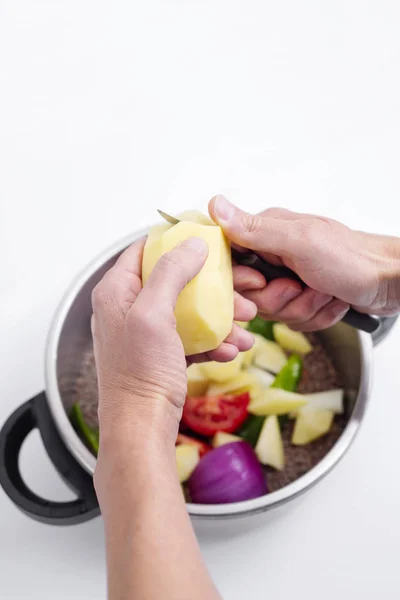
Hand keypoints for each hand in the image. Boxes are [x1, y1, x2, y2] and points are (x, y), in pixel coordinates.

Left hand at [91, 236, 255, 441]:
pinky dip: (213, 341)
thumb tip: (192, 243)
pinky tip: (233, 349)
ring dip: (221, 318)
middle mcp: (129, 307)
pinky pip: (191, 337)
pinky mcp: (162, 353)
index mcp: (116, 291)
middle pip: (176, 281)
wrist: (142, 428)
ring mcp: (147, 332)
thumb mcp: (153, 314)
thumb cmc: (139, 373)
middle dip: (213, 288)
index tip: (208, 241)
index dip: (176, 241)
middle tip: (243, 292)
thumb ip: (171, 273)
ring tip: (247, 329)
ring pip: (189, 310)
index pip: (145, 249)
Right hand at [209, 196, 399, 330]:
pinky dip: (317, 315)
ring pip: (274, 311)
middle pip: (252, 295)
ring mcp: (289, 276)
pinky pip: (294, 319)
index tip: (263, 282)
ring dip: (304, 308)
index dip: (244, 282)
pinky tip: (331, 301)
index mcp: (267, 234)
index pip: (230, 265)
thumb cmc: (352, 259)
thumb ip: (256, 230)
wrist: (390, 282)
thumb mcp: (300, 242)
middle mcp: (274, 254)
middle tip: (303, 286)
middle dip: (282, 300)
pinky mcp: (303, 296)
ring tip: (324, 293)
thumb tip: (215, 206)